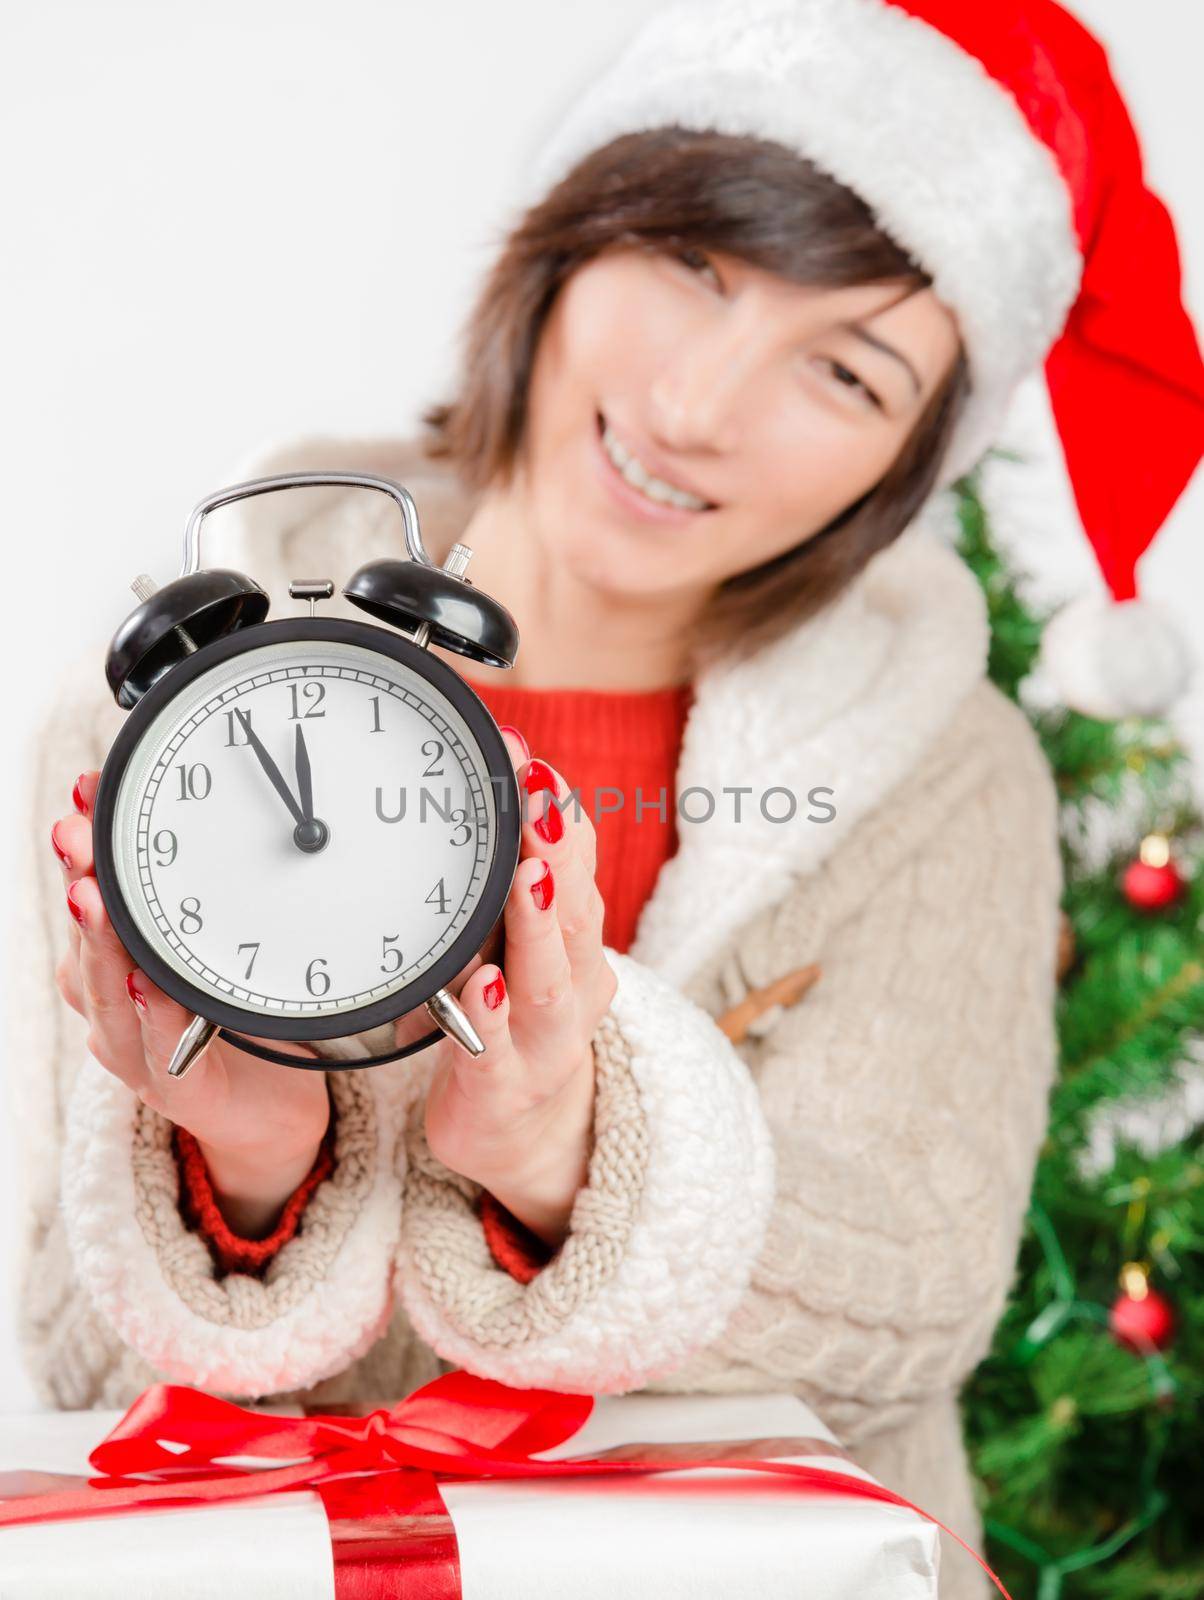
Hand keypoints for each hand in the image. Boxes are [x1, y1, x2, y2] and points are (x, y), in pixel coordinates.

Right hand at [51, 774, 330, 1232]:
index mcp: (120, 957)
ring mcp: (135, 1048)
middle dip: (82, 877)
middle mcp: (113, 999)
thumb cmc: (248, 1018)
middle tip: (76, 832)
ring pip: (105, 991)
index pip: (94, 887)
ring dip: (101, 941)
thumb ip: (223, 890)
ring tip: (93, 897)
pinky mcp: (175, 1090)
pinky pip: (158, 1048)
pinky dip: (153, 1015)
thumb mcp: (232, 944)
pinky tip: (147, 985)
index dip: (88, 839)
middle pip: (88, 933)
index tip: (88, 787)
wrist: (272, 1110)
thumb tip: (267, 808)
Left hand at [413, 730, 616, 1248]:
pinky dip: (493, 1017)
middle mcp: (574, 982)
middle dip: (555, 848)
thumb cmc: (514, 1018)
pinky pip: (499, 1050)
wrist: (521, 1130)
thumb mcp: (523, 942)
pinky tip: (481, 986)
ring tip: (526, 873)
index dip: (558, 812)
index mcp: (576, 937)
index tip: (531, 761)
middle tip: (533, 791)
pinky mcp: (505, 1085)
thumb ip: (519, 879)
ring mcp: (546, 1037)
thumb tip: (507, 785)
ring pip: (548, 976)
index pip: (576, 864)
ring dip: (537, 922)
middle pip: (574, 910)